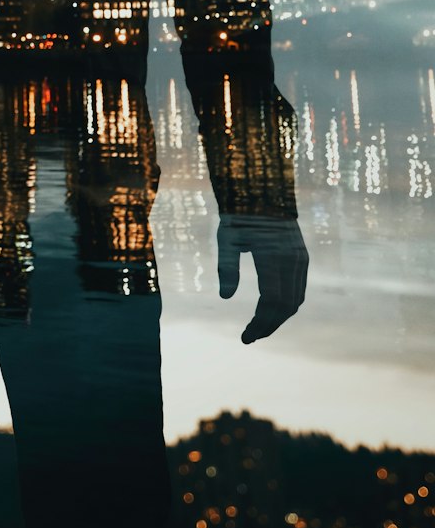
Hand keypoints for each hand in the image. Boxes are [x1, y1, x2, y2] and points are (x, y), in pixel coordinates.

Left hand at [217, 215, 307, 343]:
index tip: (245, 337)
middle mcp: (292, 261)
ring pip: (296, 300)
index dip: (259, 323)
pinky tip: (272, 310)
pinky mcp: (303, 257)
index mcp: (273, 257)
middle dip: (269, 325)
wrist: (264, 190)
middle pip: (285, 306)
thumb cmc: (239, 213)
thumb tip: (225, 298)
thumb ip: (226, 267)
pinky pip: (299, 289)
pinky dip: (287, 305)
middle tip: (250, 337)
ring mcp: (301, 259)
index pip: (270, 302)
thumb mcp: (226, 237)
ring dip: (279, 318)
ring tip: (260, 328)